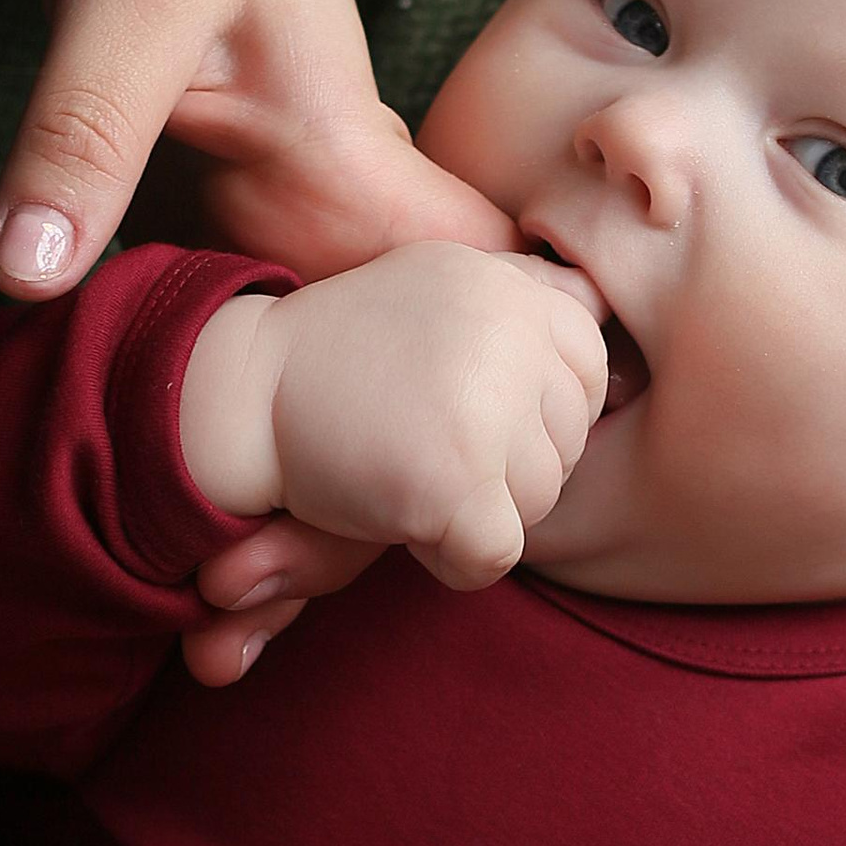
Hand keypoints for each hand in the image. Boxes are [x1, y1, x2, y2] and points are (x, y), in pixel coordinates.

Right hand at [178, 240, 608, 593]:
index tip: (462, 407)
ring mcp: (485, 402)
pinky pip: (495, 554)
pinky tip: (399, 519)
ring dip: (475, 510)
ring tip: (403, 469)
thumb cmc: (344, 361)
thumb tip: (606, 305)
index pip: (591, 368)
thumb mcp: (440, 294)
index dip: (533, 411)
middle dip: (505, 464)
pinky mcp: (455, 475)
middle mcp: (508, 329)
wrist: (240, 392)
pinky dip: (451, 560)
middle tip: (419, 440)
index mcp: (510, 285)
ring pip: (538, 502)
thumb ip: (522, 299)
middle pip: (569, 443)